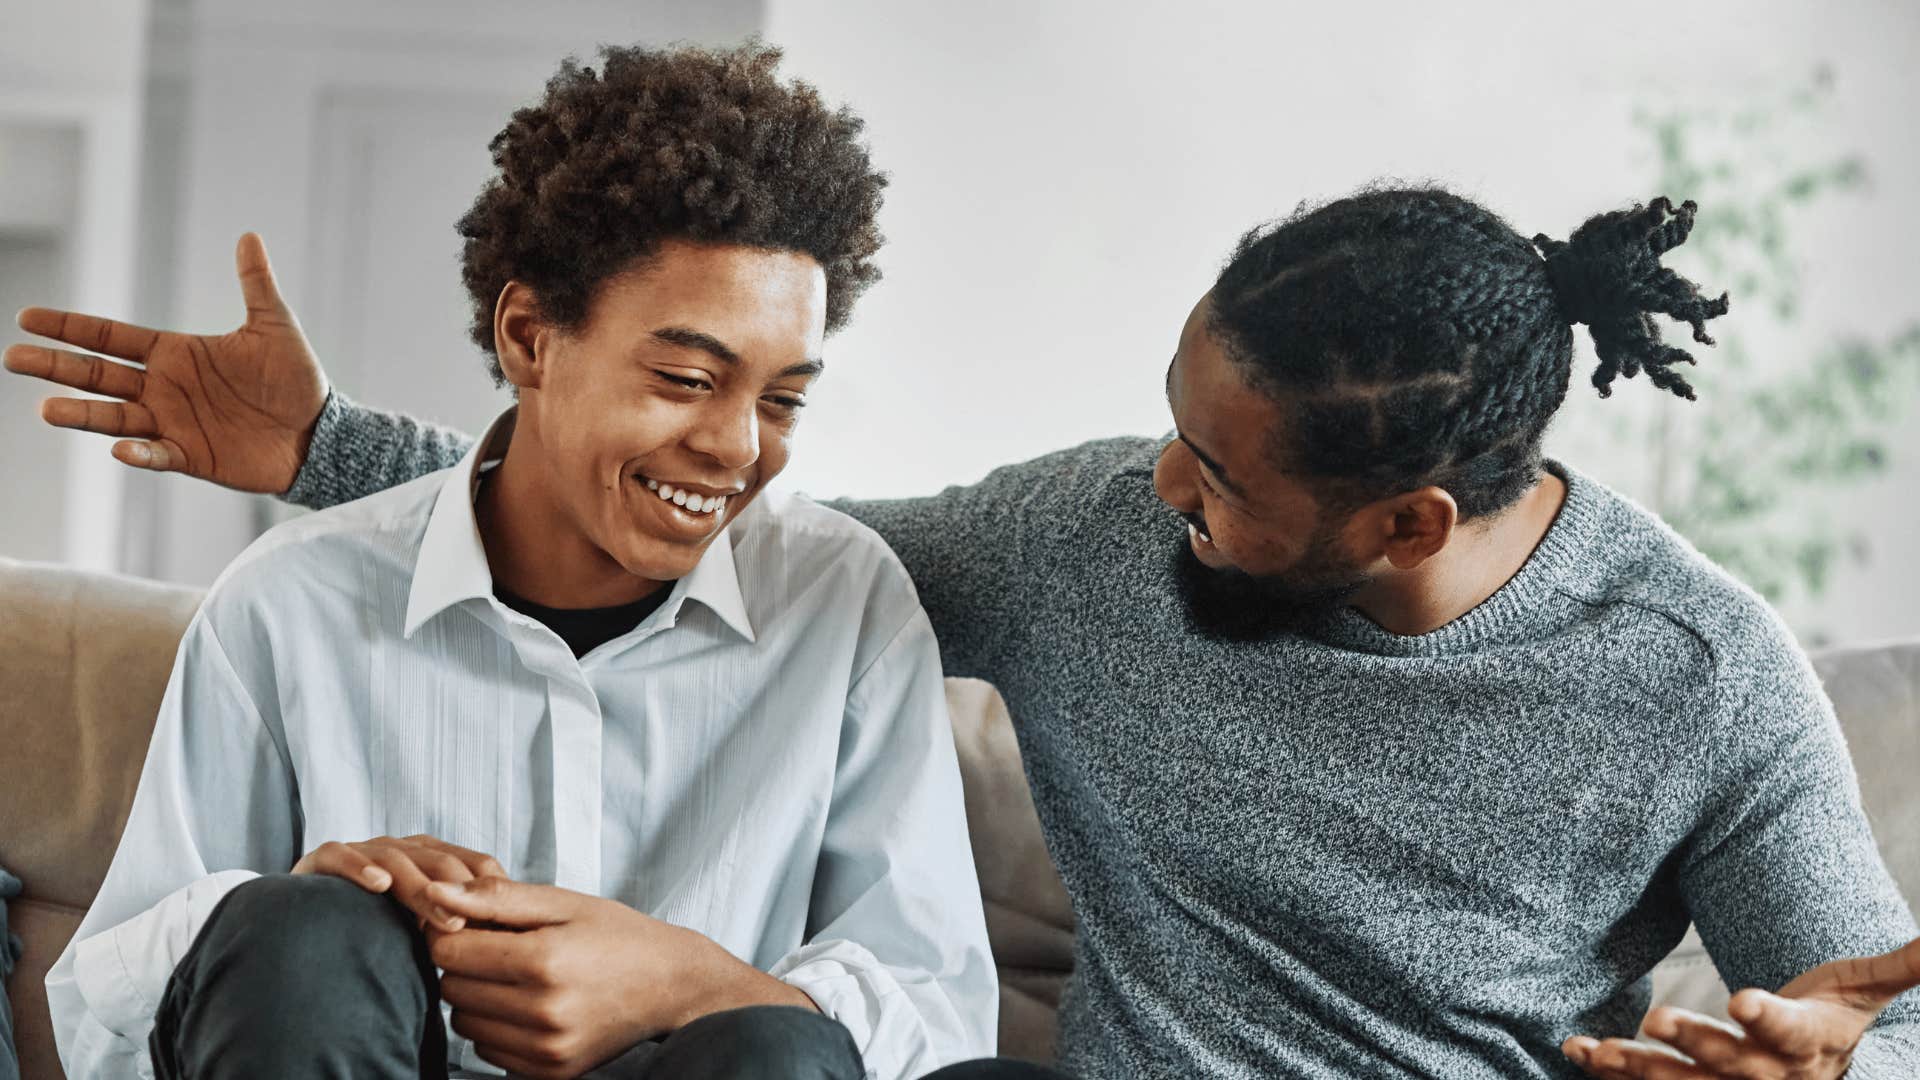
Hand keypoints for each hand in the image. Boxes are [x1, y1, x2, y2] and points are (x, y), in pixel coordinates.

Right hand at [4, 232, 327, 492]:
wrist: (318, 432)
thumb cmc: (295, 379)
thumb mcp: (274, 326)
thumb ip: (255, 284)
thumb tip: (250, 235)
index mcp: (175, 353)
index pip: (111, 336)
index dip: (71, 327)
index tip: (28, 317)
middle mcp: (163, 387)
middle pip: (98, 375)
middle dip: (57, 366)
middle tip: (14, 357)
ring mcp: (173, 423)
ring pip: (115, 417)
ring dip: (82, 413)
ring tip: (45, 409)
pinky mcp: (191, 455)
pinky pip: (157, 455)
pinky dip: (138, 453)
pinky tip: (119, 448)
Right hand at [291, 833, 506, 933]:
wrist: (308, 928)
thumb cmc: (379, 933)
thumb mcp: (427, 933)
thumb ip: (459, 933)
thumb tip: (507, 958)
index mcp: (434, 860)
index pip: (475, 865)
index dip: (491, 892)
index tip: (502, 926)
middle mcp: (403, 850)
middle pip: (441, 862)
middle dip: (460, 892)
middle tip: (471, 927)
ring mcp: (364, 851)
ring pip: (398, 859)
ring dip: (422, 888)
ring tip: (442, 919)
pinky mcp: (322, 859)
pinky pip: (340, 854)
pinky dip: (360, 866)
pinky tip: (378, 884)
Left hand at [425, 877, 816, 1078]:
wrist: (673, 985)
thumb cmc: (618, 935)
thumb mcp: (563, 903)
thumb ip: (496, 898)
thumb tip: (435, 894)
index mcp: (544, 959)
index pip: (448, 951)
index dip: (452, 932)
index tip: (476, 923)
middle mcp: (543, 1011)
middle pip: (451, 988)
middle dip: (464, 965)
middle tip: (501, 948)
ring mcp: (547, 1048)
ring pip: (464, 1023)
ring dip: (477, 998)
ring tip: (516, 977)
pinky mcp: (550, 1071)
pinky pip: (487, 1051)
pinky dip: (496, 1027)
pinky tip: (527, 1006)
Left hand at [1563, 936, 1919, 1078]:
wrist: (1814, 1073)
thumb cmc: (1832, 1020)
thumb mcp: (1862, 991)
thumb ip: (1896, 967)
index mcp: (1805, 1045)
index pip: (1790, 1033)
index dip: (1768, 1019)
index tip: (1741, 999)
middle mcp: (1762, 1074)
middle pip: (1728, 1064)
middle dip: (1693, 1043)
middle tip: (1657, 1018)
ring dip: (1637, 1067)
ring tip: (1599, 1049)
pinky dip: (1608, 1069)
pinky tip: (1577, 1048)